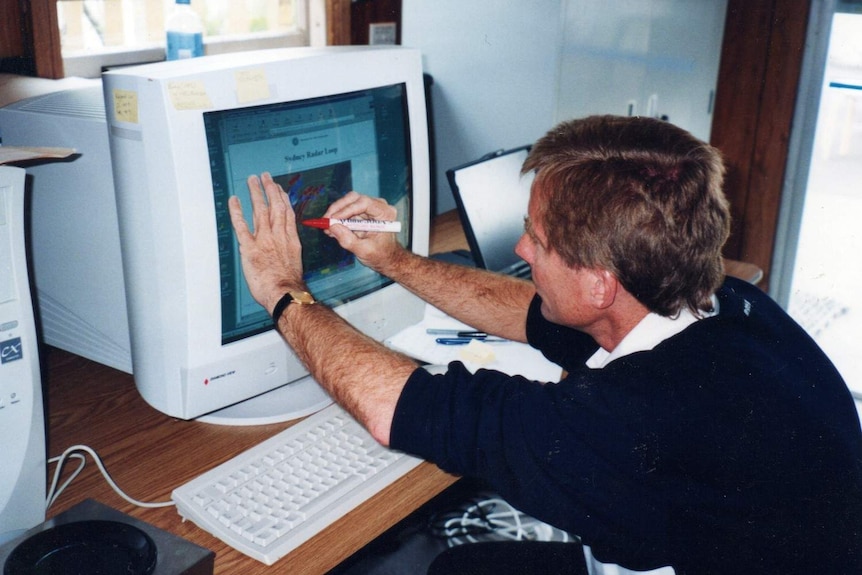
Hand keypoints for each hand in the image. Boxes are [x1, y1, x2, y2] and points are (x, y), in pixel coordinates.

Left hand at [228, 172, 305, 313]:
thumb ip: (288, 250)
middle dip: (270, 189)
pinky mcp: (249, 247)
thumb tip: (283, 248)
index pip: (287, 213)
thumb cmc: (290, 284)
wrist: (285, 292)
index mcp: (291, 239)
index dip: (283, 199)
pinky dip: (237, 211)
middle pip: (274, 206)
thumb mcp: (295, 262)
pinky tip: (234, 200)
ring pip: (260, 210)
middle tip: (265, 177)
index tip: (280, 190)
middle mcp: (278, 235)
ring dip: (256, 193)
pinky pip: (241, 225)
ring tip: (252, 180)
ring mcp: (263, 239)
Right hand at [322, 191, 405, 273]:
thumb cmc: (381, 255)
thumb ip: (347, 239)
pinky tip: (330, 229)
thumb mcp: (364, 251)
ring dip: (335, 214)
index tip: (333, 219)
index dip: (347, 209)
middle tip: (325, 221)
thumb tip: (332, 226)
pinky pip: (346, 211)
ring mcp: (369, 209)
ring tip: (326, 227)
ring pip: (348, 203)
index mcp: (385, 213)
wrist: (386, 258)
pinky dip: (337, 219)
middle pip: (354, 199)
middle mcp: (378, 207)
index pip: (364, 203)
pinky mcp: (362, 213)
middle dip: (337, 209)